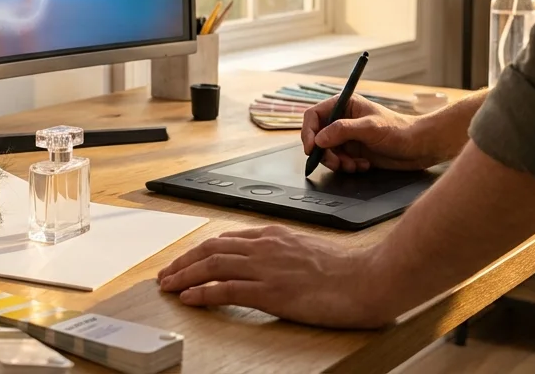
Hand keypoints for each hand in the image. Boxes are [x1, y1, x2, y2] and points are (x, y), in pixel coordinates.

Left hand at [155, 225, 395, 327]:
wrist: (367, 279)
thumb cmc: (346, 271)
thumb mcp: (307, 252)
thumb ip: (283, 254)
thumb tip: (267, 265)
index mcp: (274, 236)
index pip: (226, 239)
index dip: (200, 250)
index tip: (186, 260)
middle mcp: (266, 247)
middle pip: (212, 249)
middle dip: (184, 261)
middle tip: (166, 274)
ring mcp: (266, 268)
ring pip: (213, 266)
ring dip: (185, 276)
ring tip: (168, 286)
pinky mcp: (270, 291)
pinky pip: (226, 290)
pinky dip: (203, 293)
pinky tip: (189, 298)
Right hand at [302, 95, 442, 172]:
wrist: (419, 147)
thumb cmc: (400, 130)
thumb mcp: (370, 128)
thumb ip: (342, 130)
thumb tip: (319, 139)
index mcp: (344, 105)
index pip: (314, 115)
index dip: (308, 132)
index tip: (311, 148)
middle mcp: (342, 120)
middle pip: (317, 137)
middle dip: (325, 153)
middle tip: (337, 163)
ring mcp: (347, 137)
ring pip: (327, 152)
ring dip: (337, 162)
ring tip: (354, 165)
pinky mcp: (353, 151)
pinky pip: (339, 161)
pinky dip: (348, 166)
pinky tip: (364, 165)